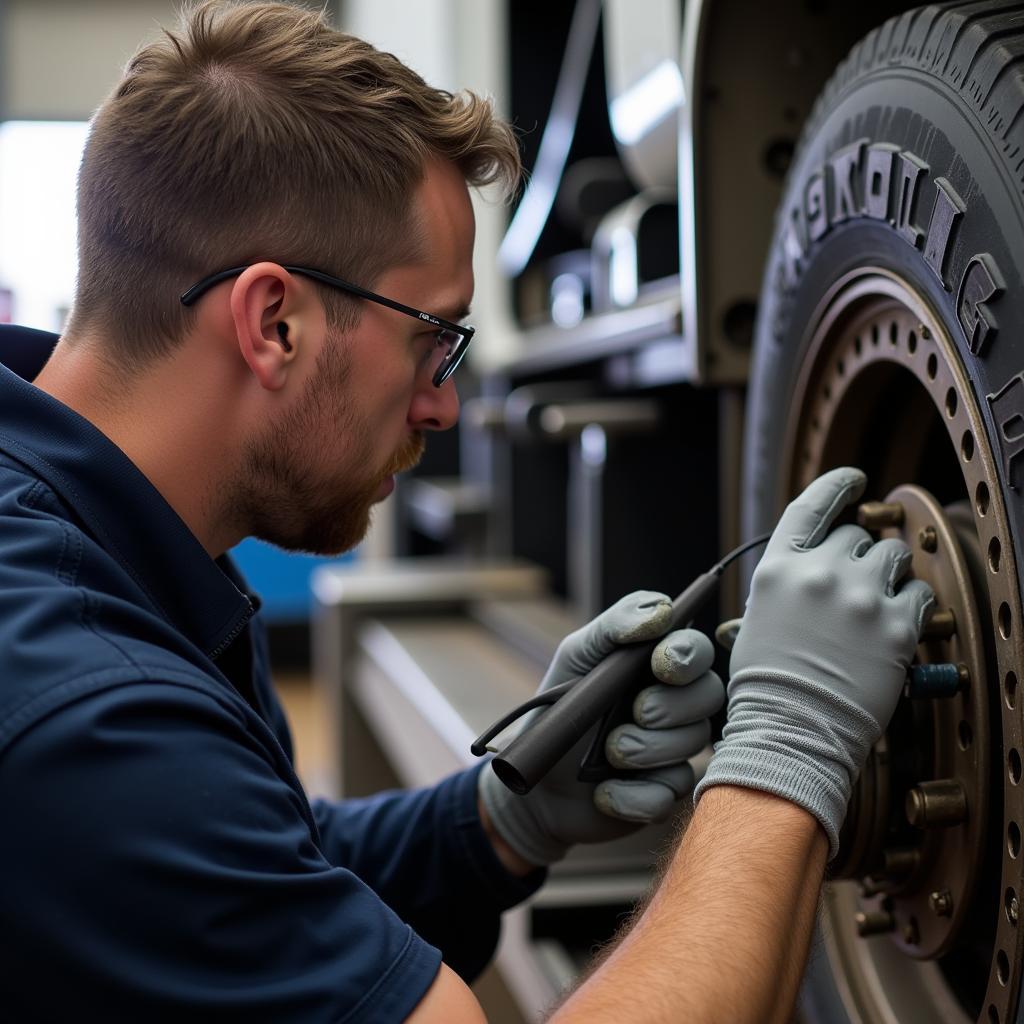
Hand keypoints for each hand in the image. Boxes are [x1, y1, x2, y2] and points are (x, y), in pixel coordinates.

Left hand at [479, 592, 723, 866]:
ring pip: (693, 744)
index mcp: (658, 664)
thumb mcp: (577, 655)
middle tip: (635, 713)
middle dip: (671, 706)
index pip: (697, 649)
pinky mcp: (663, 794)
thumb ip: (615, 625)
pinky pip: (669, 794)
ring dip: (647, 750)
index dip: (689, 655)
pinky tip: (603, 791)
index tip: (662, 664)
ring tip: (609, 753)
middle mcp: (676, 704)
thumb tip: (663, 612)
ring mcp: (674, 750)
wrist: (533, 776)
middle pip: (709, 695)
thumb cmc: (558, 706)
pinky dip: (632, 794)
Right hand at [694, 467, 934, 856]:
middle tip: (856, 588)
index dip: (836, 486)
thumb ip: (789, 581)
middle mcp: (819, 573)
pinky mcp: (894, 625)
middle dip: (859, 557)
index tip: (854, 479)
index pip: (812, 506)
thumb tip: (818, 562)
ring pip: (893, 557)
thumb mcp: (760, 616)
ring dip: (889, 575)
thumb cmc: (768, 682)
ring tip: (877, 606)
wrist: (791, 727)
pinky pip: (919, 593)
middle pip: (856, 536)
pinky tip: (895, 625)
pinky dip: (912, 605)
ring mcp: (858, 597)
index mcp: (779, 569)